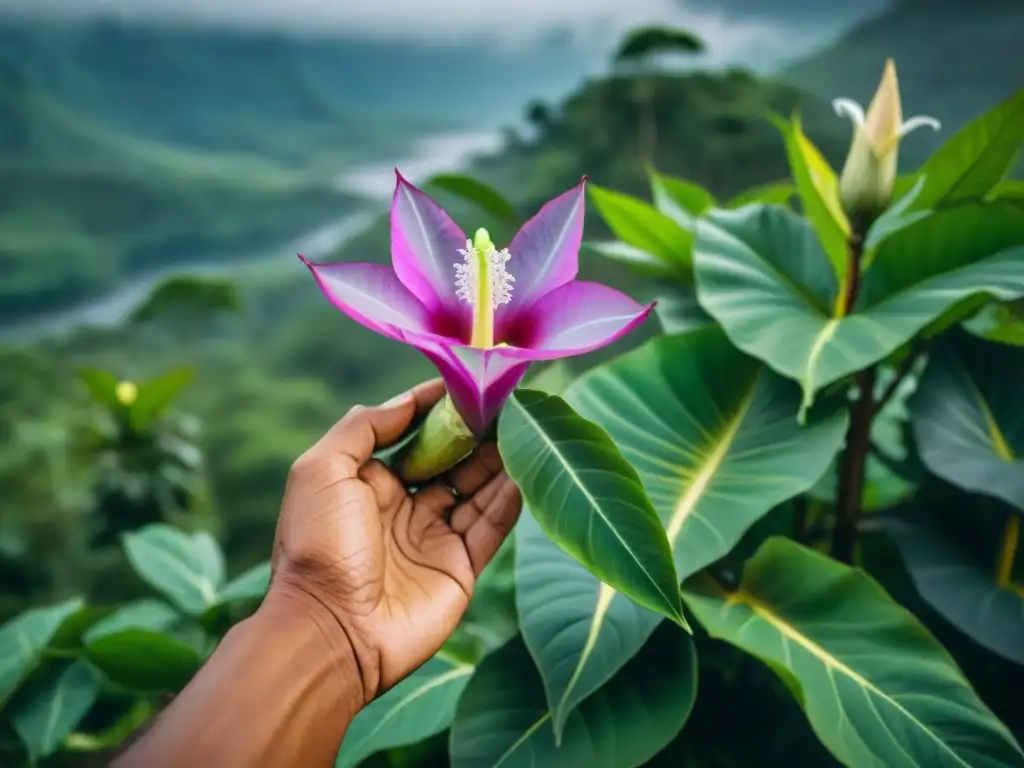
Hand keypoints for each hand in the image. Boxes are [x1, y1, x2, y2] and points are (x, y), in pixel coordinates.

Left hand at [268, 379, 520, 705]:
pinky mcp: (460, 569)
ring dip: (500, 461)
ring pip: (478, 490)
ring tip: (523, 430)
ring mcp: (434, 539)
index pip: (415, 437)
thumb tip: (409, 399)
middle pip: (453, 461)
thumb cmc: (318, 545)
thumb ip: (364, 428)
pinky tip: (524, 471)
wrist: (330, 631)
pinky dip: (509, 500)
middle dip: (477, 434)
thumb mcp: (321, 470)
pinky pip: (491, 527)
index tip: (470, 385)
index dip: (440, 411)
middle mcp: (405, 508)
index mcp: (370, 483)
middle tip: (506, 405)